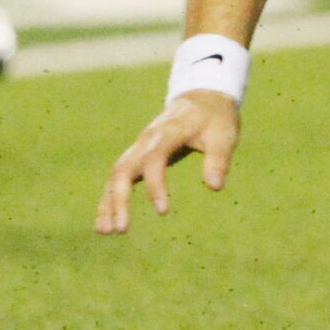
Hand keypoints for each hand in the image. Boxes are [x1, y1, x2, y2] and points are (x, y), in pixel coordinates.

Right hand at [96, 90, 239, 234]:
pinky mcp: (137, 155)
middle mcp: (147, 139)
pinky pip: (117, 177)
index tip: (163, 212)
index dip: (155, 185)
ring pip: (115, 174)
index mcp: (169, 132)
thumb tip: (214, 187)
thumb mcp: (224, 134)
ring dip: (108, 201)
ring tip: (105, 231)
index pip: (154, 158)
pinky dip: (109, 198)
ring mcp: (139, 146)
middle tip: (122, 229)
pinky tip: (105, 222)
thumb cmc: (215, 118)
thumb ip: (219, 159)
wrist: (202, 97)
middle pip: (123, 168)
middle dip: (119, 198)